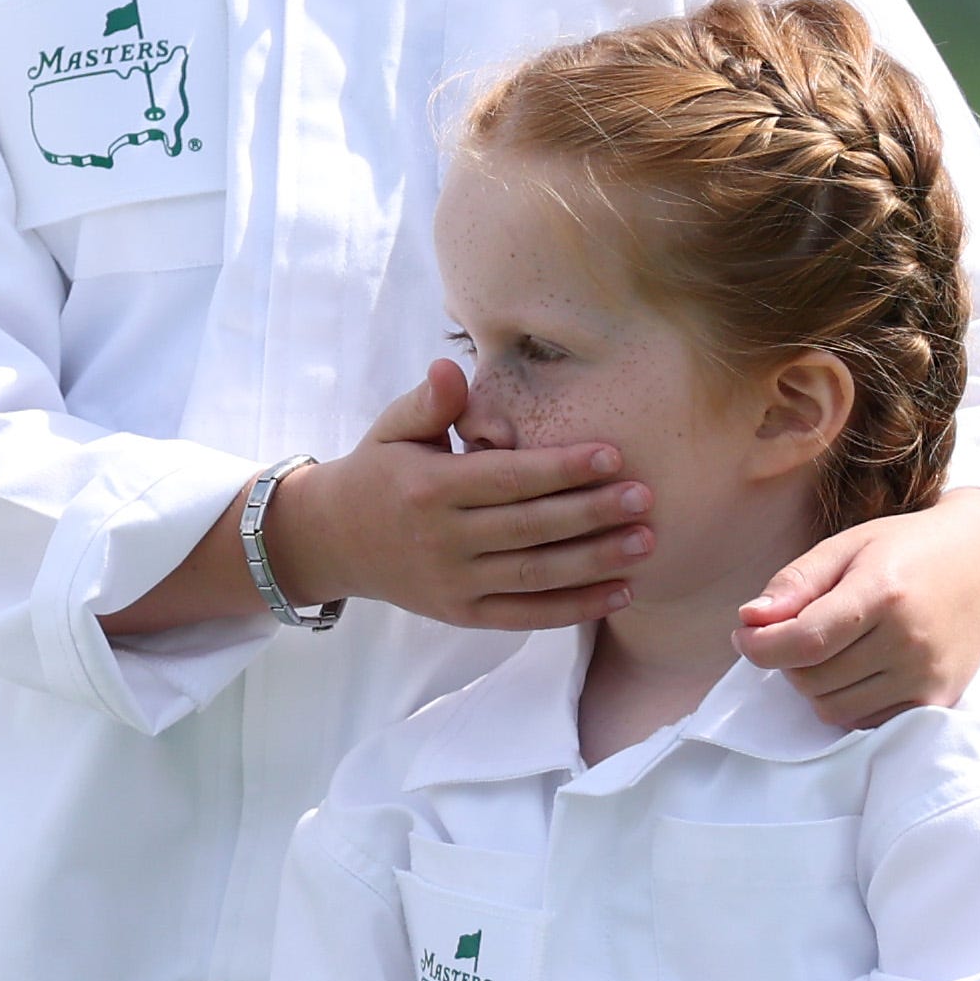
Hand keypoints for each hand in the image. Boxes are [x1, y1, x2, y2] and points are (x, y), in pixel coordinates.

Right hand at [269, 362, 652, 631]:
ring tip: (646, 541)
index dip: (560, 467)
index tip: (611, 454)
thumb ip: (430, 402)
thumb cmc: (378, 473)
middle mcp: (441, 539)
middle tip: (644, 496)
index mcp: (428, 487)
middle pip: (530, 527)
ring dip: (596, 560)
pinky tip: (620, 591)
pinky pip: (526, 615)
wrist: (333, 540)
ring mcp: (452, 582)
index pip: (506, 478)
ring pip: (535, 574)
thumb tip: (451, 365)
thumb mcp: (393, 430)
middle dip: (591, 512)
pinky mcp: (462, 614)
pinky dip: (576, 607)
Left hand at [737, 490, 979, 728]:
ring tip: (829, 649)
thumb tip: (749, 620)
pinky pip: (866, 720)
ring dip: (814, 684)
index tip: (744, 635)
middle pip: (812, 679)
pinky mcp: (939, 700)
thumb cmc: (908, 548)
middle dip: (786, 660)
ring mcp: (927, 676)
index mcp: (882, 594)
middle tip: (795, 632)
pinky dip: (846, 700)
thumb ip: (795, 583)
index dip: (759, 646)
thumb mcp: (846, 546)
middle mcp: (909, 642)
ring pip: (833, 708)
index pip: (804, 641)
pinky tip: (856, 667)